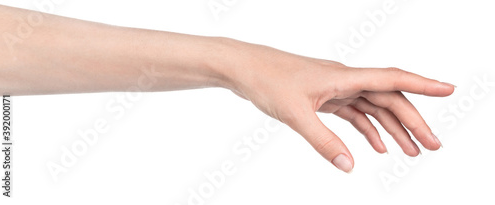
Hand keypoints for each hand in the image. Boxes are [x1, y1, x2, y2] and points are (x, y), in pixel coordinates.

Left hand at [213, 38, 454, 172]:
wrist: (244, 69)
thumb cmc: (267, 81)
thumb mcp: (295, 114)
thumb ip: (322, 141)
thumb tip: (349, 166)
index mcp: (344, 77)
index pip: (392, 79)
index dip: (423, 85)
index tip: (448, 90)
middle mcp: (344, 80)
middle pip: (389, 99)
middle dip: (413, 122)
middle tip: (432, 146)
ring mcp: (334, 88)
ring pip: (373, 108)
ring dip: (393, 129)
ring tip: (411, 152)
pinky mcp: (323, 97)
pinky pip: (353, 113)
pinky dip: (367, 129)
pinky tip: (376, 146)